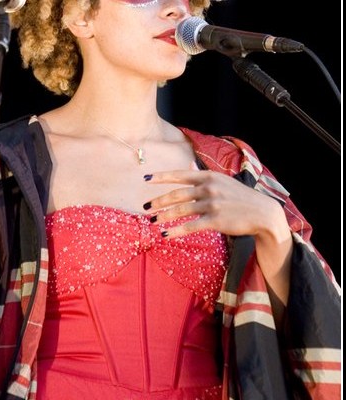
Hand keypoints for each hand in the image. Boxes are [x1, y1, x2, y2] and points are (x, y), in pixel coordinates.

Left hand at [144, 162, 288, 239]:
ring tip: (152, 221)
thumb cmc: (240, 197)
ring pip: (181, 211)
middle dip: (158, 201)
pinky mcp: (215, 220)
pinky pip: (190, 226)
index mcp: (209, 176)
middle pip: (176, 195)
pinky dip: (175, 231)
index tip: (145, 179)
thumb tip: (188, 166)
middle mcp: (208, 188)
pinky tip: (164, 234)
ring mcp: (212, 204)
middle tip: (145, 208)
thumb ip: (203, 175)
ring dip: (163, 217)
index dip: (161, 177)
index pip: (180, 175)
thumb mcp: (222, 181)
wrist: (263, 213)